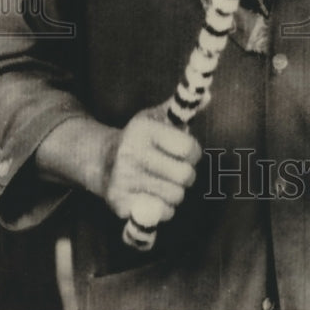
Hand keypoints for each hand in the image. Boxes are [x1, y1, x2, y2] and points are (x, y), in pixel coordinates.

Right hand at [103, 105, 201, 222]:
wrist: (102, 160)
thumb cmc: (139, 138)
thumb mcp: (156, 117)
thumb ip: (182, 108)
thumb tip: (207, 96)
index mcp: (143, 130)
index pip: (188, 148)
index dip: (194, 153)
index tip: (187, 153)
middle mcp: (130, 153)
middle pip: (185, 176)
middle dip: (187, 175)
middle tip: (178, 171)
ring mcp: (123, 179)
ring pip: (175, 196)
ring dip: (176, 192)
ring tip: (165, 182)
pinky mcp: (120, 203)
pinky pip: (161, 213)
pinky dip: (164, 209)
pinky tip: (155, 196)